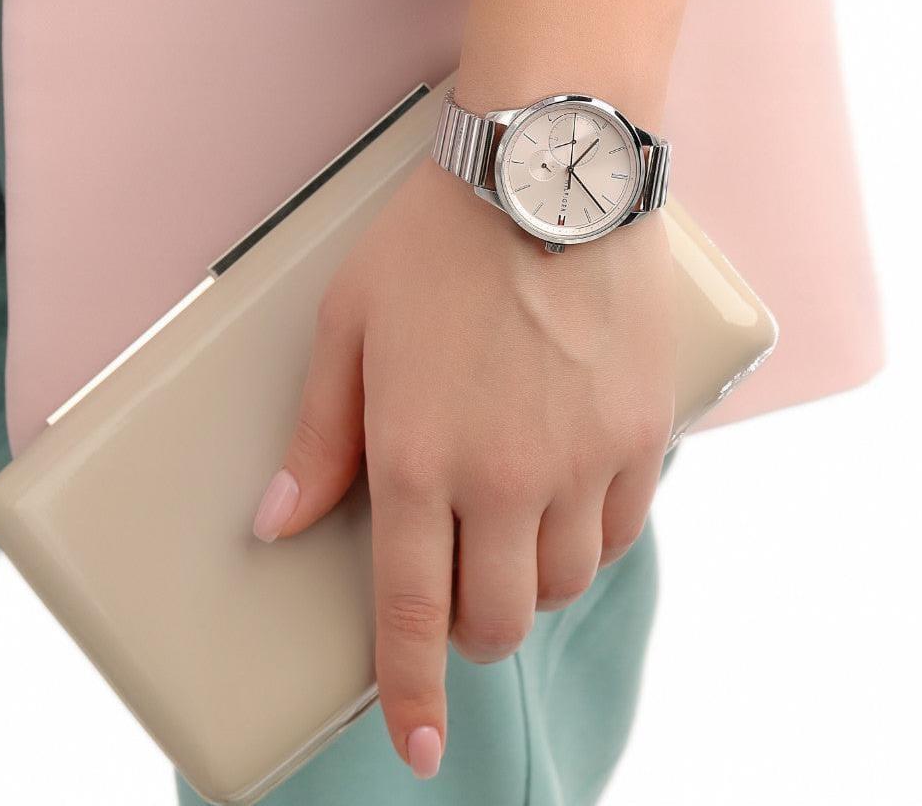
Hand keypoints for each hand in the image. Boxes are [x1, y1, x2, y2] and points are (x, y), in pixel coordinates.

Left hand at [252, 157, 675, 777]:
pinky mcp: (643, 432)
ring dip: (531, 583)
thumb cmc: (434, 243)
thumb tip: (279, 523)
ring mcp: (585, 458)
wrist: (548, 174)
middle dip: (473, 633)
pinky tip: (569, 500)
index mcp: (419, 455)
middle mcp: (506, 475)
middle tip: (460, 600)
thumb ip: (319, 437)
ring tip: (511, 536)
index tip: (418, 747)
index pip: (411, 609)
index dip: (411, 691)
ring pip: (565, 582)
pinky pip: (624, 529)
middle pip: (500, 618)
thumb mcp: (348, 328)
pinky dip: (591, 538)